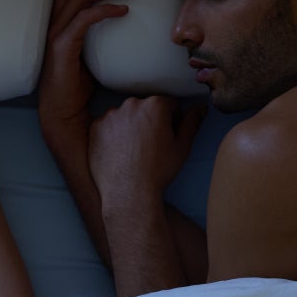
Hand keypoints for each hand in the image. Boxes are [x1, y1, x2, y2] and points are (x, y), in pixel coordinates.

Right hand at [39, 0, 136, 145]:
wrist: (62, 115)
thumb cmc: (76, 87)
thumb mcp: (89, 52)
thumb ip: (95, 33)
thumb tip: (121, 18)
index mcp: (58, 20)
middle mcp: (53, 22)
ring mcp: (55, 33)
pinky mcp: (62, 47)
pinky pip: (84, 20)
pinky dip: (104, 11)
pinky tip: (123, 10)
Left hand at [88, 96, 206, 207]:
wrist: (128, 192)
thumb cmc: (157, 171)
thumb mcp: (182, 147)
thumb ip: (192, 123)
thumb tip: (201, 107)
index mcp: (155, 106)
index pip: (168, 105)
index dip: (172, 120)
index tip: (168, 136)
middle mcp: (131, 104)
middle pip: (145, 108)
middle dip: (150, 121)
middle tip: (151, 145)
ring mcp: (111, 115)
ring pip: (126, 116)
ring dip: (131, 126)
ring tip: (134, 150)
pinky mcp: (96, 127)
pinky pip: (108, 125)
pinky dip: (113, 134)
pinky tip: (119, 152)